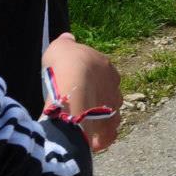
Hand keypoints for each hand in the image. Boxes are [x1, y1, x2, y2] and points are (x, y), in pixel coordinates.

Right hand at [43, 33, 122, 152]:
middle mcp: (115, 88)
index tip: (76, 83)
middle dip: (95, 98)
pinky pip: (105, 135)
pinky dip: (98, 136)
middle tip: (77, 104)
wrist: (71, 94)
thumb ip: (65, 43)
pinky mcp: (109, 130)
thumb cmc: (65, 67)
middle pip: (106, 93)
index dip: (88, 78)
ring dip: (97, 118)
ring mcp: (114, 110)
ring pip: (108, 115)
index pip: (101, 72)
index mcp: (107, 67)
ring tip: (80, 122)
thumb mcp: (60, 47)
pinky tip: (85, 137)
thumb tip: (68, 38)